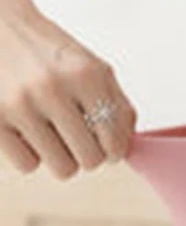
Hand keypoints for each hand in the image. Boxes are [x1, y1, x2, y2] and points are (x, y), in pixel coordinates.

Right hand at [0, 5, 136, 179]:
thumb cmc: (54, 56)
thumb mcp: (94, 69)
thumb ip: (120, 108)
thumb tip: (127, 149)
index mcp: (84, 75)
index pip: (115, 145)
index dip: (113, 151)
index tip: (103, 142)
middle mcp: (51, 88)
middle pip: (90, 161)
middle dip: (88, 153)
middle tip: (76, 135)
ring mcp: (18, 103)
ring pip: (63, 168)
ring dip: (61, 156)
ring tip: (51, 130)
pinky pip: (28, 166)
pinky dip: (30, 154)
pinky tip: (26, 130)